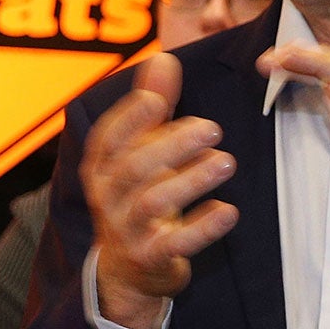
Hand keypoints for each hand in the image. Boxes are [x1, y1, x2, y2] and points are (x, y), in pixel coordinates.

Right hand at [82, 52, 237, 328]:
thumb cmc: (140, 195)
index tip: (157, 98)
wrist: (130, 269)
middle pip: (134, 168)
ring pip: (152, 203)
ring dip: (191, 180)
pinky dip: (203, 227)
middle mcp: (108, 197)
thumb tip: (163, 58)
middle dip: (172, 145)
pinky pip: (175, 244)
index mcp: (101, 167)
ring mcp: (127, 230)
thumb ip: (152, 107)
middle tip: (212, 128)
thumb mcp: (140, 152)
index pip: (109, 138)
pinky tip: (228, 211)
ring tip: (226, 162)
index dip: (131, 117)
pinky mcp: (151, 258)